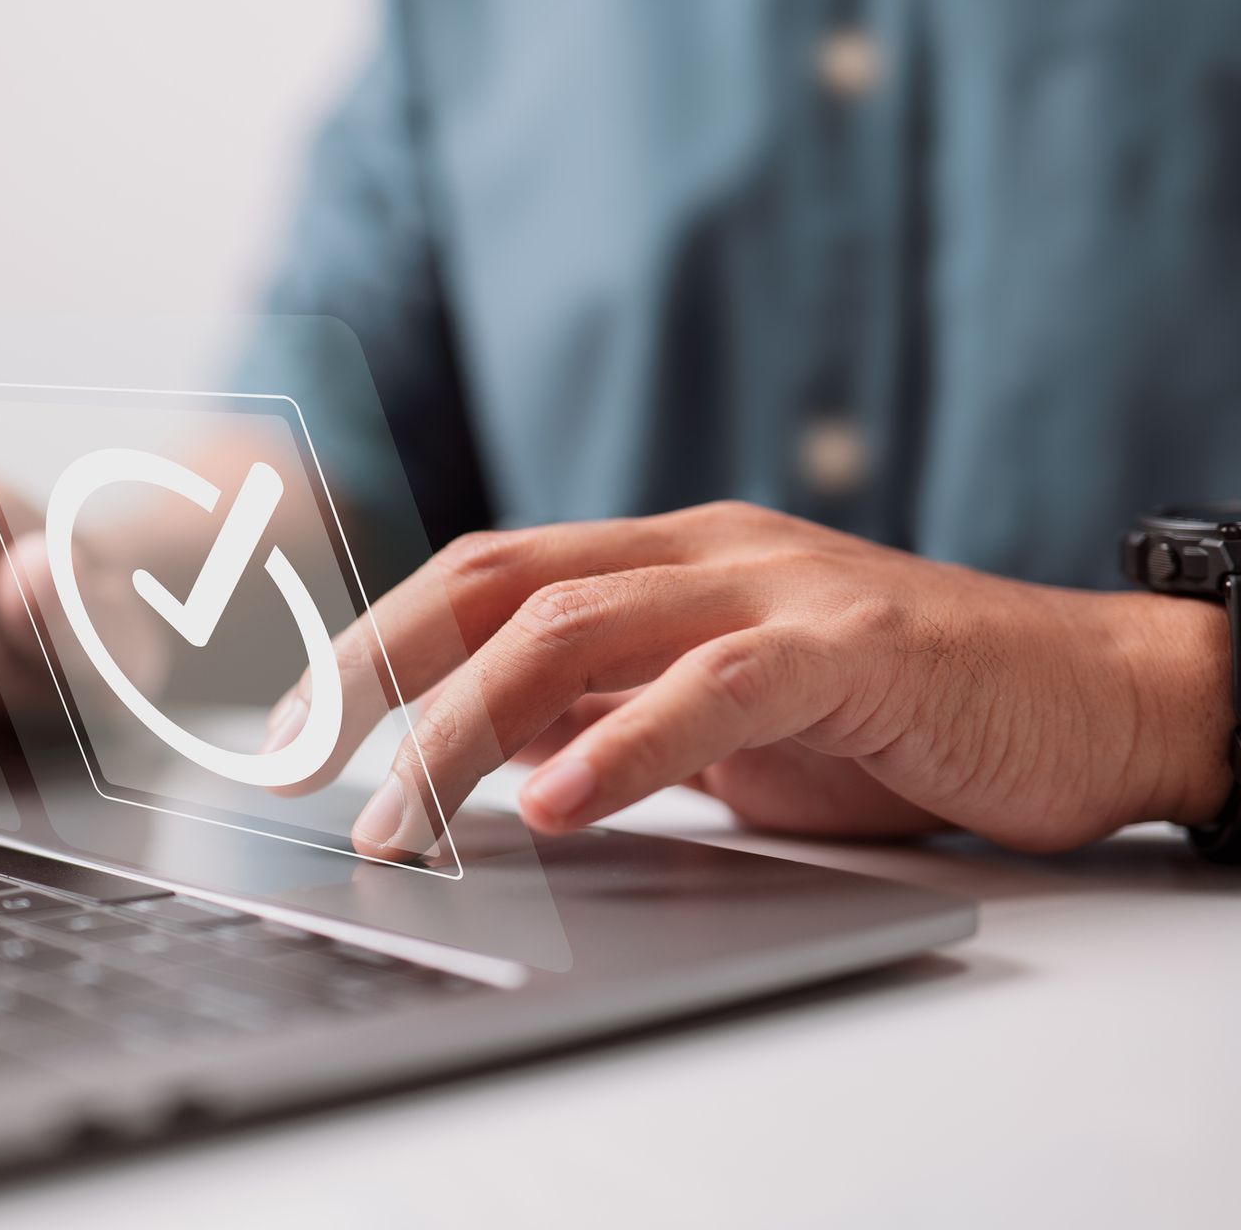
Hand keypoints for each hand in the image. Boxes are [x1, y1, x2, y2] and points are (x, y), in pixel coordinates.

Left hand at [272, 502, 1232, 857]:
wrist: (1087, 696)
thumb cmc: (892, 714)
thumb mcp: (719, 713)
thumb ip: (612, 709)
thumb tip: (485, 753)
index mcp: (660, 559)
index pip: (479, 574)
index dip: (370, 641)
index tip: (287, 728)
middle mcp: (698, 552)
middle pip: (493, 582)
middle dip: (374, 670)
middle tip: (293, 763)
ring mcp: (774, 587)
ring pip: (573, 630)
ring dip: (464, 730)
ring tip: (403, 821)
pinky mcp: (852, 648)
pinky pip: (712, 687)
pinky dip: (622, 746)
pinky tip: (554, 806)